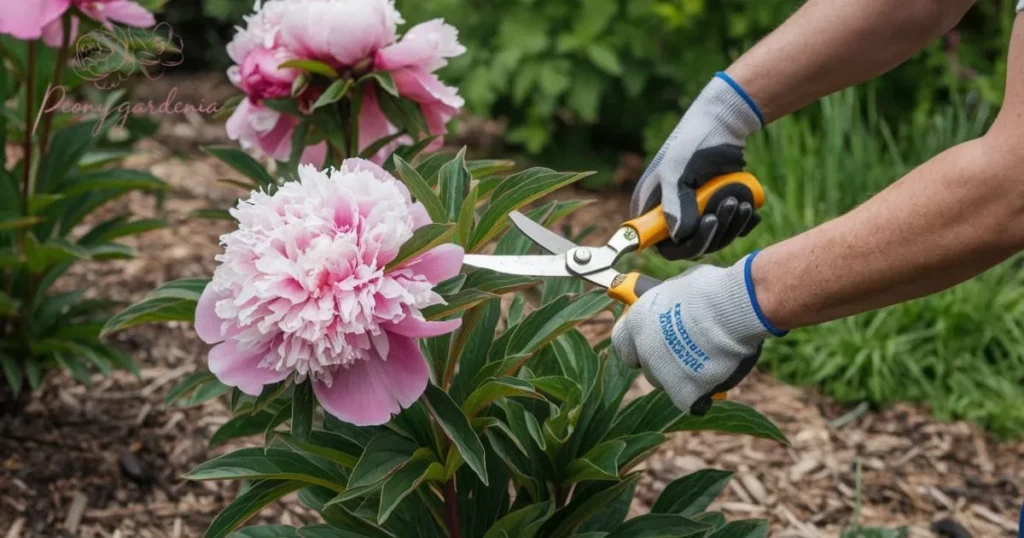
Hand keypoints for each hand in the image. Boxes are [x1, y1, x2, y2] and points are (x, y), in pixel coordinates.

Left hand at [611, 253, 785, 414]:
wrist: (730, 310)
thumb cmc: (710, 291)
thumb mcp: (678, 288)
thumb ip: (668, 304)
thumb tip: (672, 302)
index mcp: (637, 321)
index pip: (621, 342)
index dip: (636, 343)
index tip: (648, 340)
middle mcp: (644, 350)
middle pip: (648, 366)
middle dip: (662, 361)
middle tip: (685, 351)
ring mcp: (662, 374)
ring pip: (667, 384)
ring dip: (682, 376)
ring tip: (708, 360)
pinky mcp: (684, 394)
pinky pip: (691, 400)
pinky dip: (702, 392)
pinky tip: (716, 377)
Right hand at [633, 72, 763, 259]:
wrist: (724, 122)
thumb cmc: (694, 141)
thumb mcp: (678, 170)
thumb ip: (674, 204)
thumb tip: (677, 237)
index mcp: (649, 205)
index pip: (658, 242)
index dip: (682, 243)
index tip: (706, 224)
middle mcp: (667, 213)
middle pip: (687, 245)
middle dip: (714, 231)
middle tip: (730, 204)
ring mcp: (691, 213)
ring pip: (710, 240)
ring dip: (731, 226)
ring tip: (743, 202)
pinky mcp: (712, 210)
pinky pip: (725, 231)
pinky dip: (741, 225)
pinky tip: (751, 210)